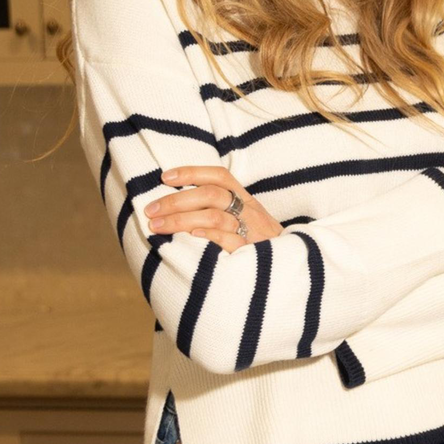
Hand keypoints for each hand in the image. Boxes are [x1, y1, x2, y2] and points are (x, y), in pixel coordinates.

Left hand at [148, 167, 283, 251]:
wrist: (291, 271)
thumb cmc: (261, 246)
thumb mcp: (248, 222)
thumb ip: (222, 211)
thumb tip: (180, 205)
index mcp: (246, 200)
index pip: (219, 176)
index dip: (191, 172)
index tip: (164, 178)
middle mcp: (250, 212)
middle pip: (211, 195)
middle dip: (176, 200)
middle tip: (151, 210)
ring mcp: (252, 232)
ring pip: (214, 216)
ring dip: (181, 219)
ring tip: (157, 227)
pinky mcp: (251, 254)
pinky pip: (228, 240)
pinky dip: (207, 235)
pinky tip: (190, 236)